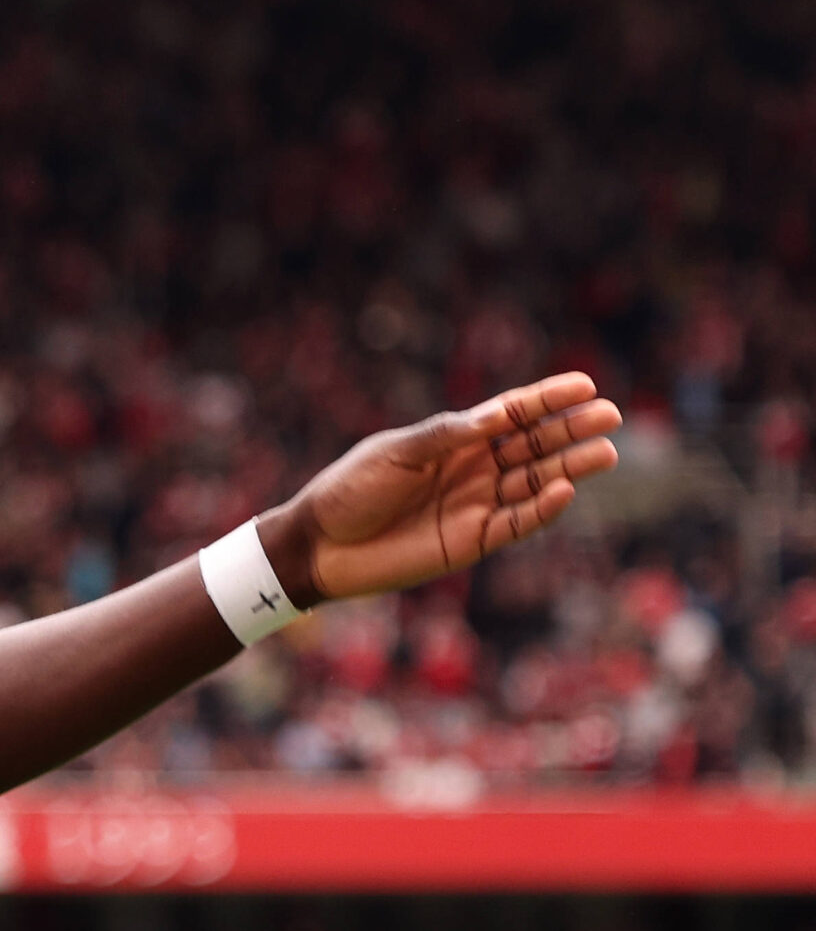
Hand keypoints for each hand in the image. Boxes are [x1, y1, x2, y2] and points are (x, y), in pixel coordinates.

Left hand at [265, 373, 622, 602]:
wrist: (321, 544)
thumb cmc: (350, 489)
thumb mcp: (395, 452)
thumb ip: (446, 435)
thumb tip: (497, 415)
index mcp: (455, 439)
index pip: (511, 414)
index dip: (547, 400)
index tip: (585, 385)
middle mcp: (473, 468)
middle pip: (534, 446)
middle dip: (570, 430)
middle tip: (610, 416)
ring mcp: (477, 505)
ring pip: (535, 483)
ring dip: (569, 467)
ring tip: (605, 453)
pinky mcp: (472, 541)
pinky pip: (516, 523)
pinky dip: (542, 509)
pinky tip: (564, 491)